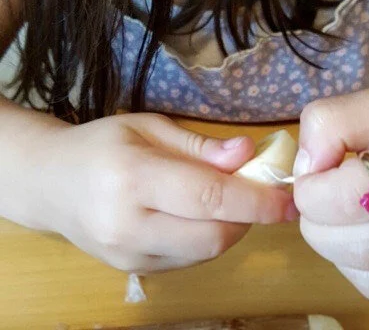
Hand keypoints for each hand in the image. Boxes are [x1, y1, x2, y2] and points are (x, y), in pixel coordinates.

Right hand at [34, 113, 294, 271]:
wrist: (49, 185)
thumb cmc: (104, 144)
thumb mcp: (152, 127)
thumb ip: (201, 146)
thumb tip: (248, 154)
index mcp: (134, 179)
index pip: (209, 198)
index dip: (257, 200)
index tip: (290, 198)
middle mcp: (128, 224)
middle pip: (212, 235)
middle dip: (250, 216)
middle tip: (264, 190)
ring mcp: (127, 255)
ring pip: (204, 253)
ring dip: (232, 228)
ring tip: (233, 198)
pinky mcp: (132, 270)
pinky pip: (188, 259)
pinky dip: (208, 239)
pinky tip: (205, 214)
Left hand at [293, 85, 368, 299]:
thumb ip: (336, 121)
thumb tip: (303, 167)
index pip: (355, 192)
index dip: (313, 188)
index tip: (314, 169)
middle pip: (361, 243)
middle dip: (317, 223)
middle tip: (318, 194)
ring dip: (333, 248)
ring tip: (338, 212)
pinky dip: (357, 267)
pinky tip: (364, 234)